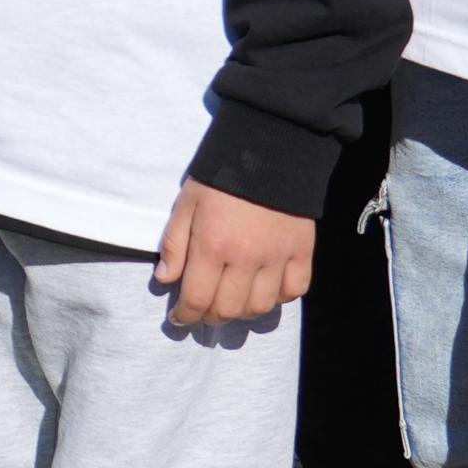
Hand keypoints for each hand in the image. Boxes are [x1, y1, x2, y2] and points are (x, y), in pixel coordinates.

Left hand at [154, 181, 315, 326]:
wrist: (269, 149)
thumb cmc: (221, 176)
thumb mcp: (186, 203)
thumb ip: (174, 243)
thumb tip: (164, 280)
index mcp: (213, 245)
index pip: (197, 299)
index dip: (185, 316)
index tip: (179, 317)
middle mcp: (246, 258)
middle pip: (228, 309)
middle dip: (210, 318)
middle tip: (203, 312)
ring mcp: (277, 257)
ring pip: (261, 307)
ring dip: (243, 313)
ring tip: (232, 304)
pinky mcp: (302, 251)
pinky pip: (295, 290)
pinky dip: (279, 298)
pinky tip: (265, 291)